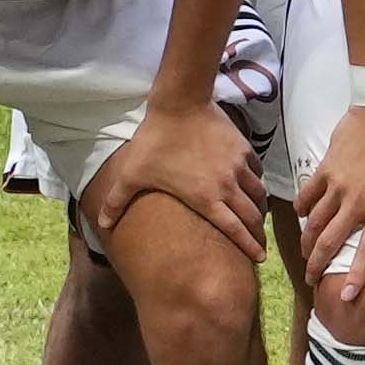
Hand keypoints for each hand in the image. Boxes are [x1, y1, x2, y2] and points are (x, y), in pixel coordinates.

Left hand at [79, 96, 263, 257]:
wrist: (180, 104)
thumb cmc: (155, 141)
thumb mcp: (132, 174)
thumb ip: (117, 201)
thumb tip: (103, 224)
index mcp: (205, 198)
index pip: (234, 229)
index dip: (248, 246)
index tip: (259, 259)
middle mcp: (228, 186)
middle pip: (252, 216)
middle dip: (258, 235)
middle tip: (260, 246)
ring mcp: (239, 167)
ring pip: (258, 195)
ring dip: (259, 209)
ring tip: (257, 217)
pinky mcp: (244, 149)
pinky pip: (257, 172)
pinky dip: (257, 183)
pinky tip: (253, 185)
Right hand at [296, 101, 364, 296]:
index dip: (358, 275)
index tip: (347, 296)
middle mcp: (358, 200)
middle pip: (331, 242)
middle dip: (318, 266)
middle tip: (313, 281)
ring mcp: (339, 185)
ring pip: (314, 222)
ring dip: (307, 243)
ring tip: (305, 256)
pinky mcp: (325, 168)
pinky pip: (307, 195)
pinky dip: (301, 209)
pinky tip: (300, 217)